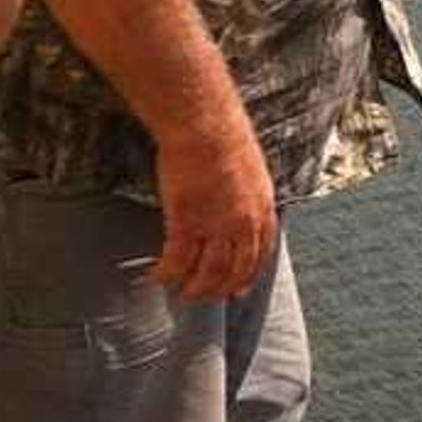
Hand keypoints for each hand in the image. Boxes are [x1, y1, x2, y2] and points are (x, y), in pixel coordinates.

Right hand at [150, 117, 279, 303]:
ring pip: (208, 273)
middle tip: (201, 296)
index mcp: (263, 211)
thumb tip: (240, 210)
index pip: (260, 257)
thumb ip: (249, 198)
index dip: (247, 278)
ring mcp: (216, 226)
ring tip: (181, 294)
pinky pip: (178, 260)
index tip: (238, 292)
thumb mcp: (253, 173)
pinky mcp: (187, 222)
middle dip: (218, 290)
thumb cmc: (225, 138)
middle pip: (234, 271)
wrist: (205, 125)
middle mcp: (244, 224)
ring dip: (194, 288)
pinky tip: (159, 277)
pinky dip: (168, 273)